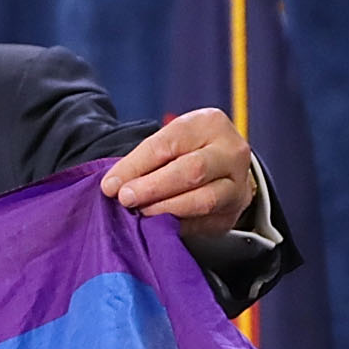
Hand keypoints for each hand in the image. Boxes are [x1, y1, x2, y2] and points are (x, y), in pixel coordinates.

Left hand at [100, 108, 257, 239]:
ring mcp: (238, 183)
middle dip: (153, 187)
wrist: (226, 168)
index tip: (110, 184)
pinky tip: (160, 225)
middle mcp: (231, 152)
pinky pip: (204, 221)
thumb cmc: (190, 151)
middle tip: (126, 199)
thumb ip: (145, 160)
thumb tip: (113, 185)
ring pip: (203, 200)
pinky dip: (178, 224)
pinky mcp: (234, 211)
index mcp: (210, 124)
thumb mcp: (171, 142)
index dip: (136, 166)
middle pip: (191, 171)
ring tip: (142, 212)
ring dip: (166, 208)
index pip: (168, 144)